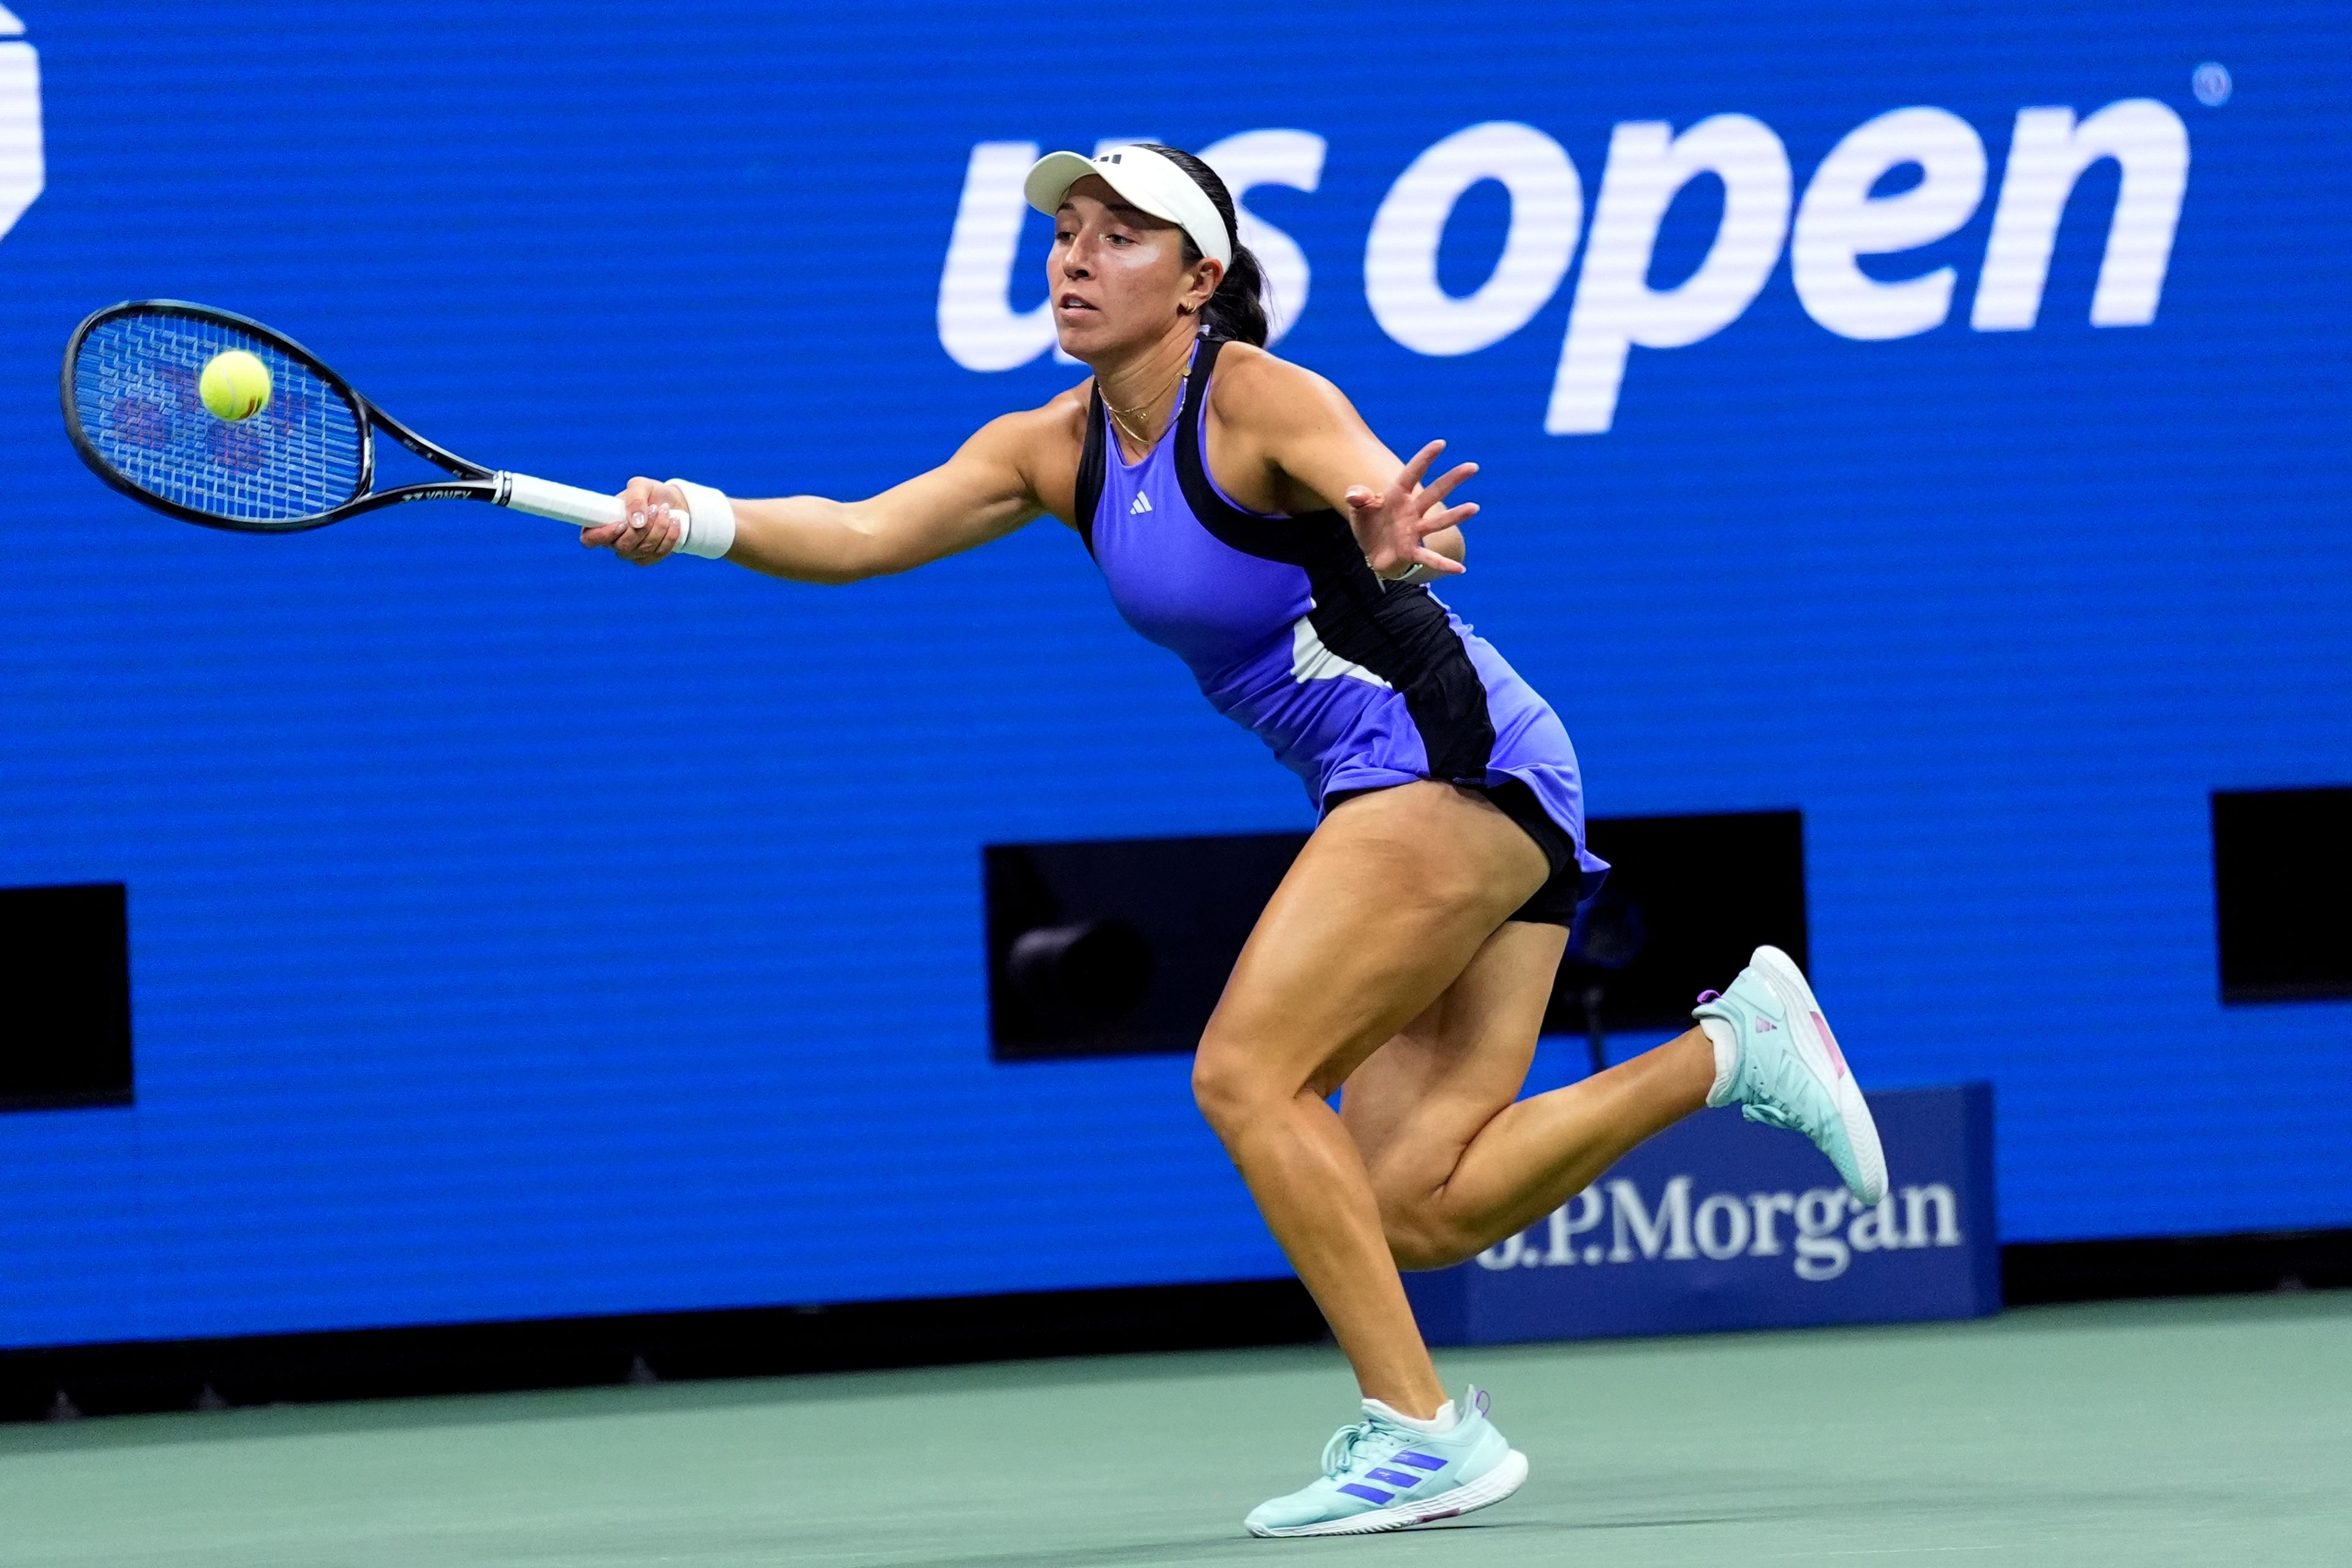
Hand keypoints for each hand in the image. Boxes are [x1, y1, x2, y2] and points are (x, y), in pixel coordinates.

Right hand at [579, 477, 686, 565]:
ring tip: (665, 510)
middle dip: (643, 528)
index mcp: (602, 523)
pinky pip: (658, 553)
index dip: (603, 535)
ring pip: (643, 549)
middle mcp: (614, 542)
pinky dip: (670, 536)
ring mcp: (632, 552)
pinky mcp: (649, 558)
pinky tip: (674, 522)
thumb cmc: (650, 493)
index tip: (622, 523)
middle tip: (655, 508)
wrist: (672, 502)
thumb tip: (636, 521)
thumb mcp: (640, 486)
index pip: (589, 539)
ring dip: (659, 528)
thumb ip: (635, 498)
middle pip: (622, 546)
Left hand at [1341, 441, 1475, 579]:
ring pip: (1438, 522)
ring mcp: (1414, 531)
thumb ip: (1357, 497)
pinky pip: (1430, 558)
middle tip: (1473, 466)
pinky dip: (1444, 564)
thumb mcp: (1358, 508)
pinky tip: (1460, 570)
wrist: (1371, 551)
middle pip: (1434, 493)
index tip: (1440, 443)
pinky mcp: (1412, 551)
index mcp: (1397, 495)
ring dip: (1456, 515)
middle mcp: (1411, 510)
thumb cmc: (1369, 523)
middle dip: (1452, 480)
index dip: (1424, 459)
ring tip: (1474, 508)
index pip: (1412, 474)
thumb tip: (1354, 495)